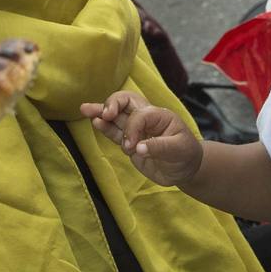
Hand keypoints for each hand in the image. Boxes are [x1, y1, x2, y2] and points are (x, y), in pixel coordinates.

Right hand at [80, 91, 202, 185]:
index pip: (139, 115)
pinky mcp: (130, 142)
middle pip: (126, 102)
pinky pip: (114, 132)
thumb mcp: (179, 149)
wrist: (185, 169)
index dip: (132, 129)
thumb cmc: (186, 155)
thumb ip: (159, 147)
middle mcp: (146, 118)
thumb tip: (137, 148)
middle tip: (104, 113)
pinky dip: (104, 128)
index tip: (132, 148)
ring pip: (116, 116)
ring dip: (101, 112)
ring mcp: (136, 130)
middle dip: (112, 104)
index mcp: (159, 115)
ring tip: (84, 109)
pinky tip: (94, 122)